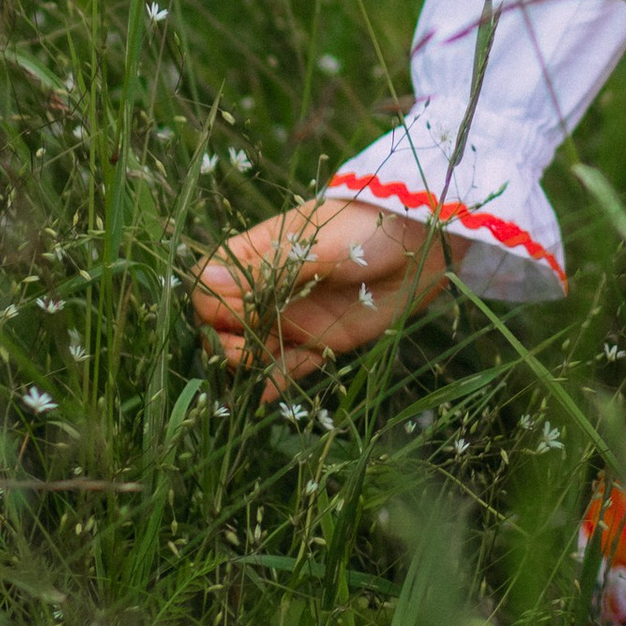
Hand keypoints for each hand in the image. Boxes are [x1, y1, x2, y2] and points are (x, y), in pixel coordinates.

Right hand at [192, 191, 446, 400]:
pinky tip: (264, 398)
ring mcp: (292, 316)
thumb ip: (267, 268)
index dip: (212, 304)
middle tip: (251, 347)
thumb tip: (204, 281)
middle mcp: (268, 289)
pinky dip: (272, 383)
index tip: (237, 313)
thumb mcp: (316, 245)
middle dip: (226, 341)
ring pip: (250, 348)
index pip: (208, 283)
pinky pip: (286, 367)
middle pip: (221, 322)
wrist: (422, 241)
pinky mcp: (319, 342)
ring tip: (257, 370)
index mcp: (258, 254)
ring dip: (245, 365)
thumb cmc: (366, 228)